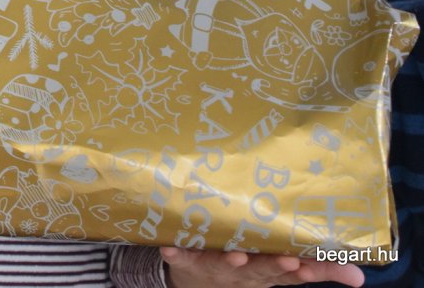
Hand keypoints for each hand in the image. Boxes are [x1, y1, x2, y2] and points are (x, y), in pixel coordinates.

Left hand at [161, 246, 364, 287]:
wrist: (195, 281)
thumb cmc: (245, 268)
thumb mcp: (282, 271)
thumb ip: (318, 267)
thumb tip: (360, 275)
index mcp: (268, 271)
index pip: (293, 273)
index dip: (304, 271)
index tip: (311, 266)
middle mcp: (244, 270)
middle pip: (263, 269)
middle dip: (274, 266)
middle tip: (289, 260)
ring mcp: (215, 266)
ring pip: (225, 263)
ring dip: (232, 260)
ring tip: (238, 256)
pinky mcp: (186, 261)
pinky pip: (180, 257)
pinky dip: (175, 254)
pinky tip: (169, 248)